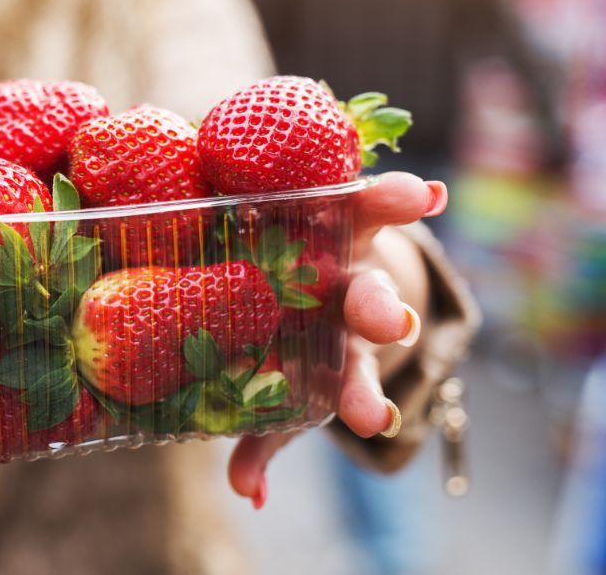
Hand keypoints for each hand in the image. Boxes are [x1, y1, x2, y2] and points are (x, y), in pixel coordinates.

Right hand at [226, 172, 447, 507]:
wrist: (313, 284)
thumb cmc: (294, 349)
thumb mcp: (280, 397)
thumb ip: (264, 439)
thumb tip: (247, 494)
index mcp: (336, 348)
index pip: (351, 378)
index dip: (360, 399)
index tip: (372, 421)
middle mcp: (350, 296)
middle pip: (369, 304)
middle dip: (382, 314)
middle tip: (393, 324)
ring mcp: (350, 246)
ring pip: (369, 229)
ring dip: (388, 213)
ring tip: (414, 197)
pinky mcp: (343, 204)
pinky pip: (368, 189)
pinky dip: (407, 189)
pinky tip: (431, 185)